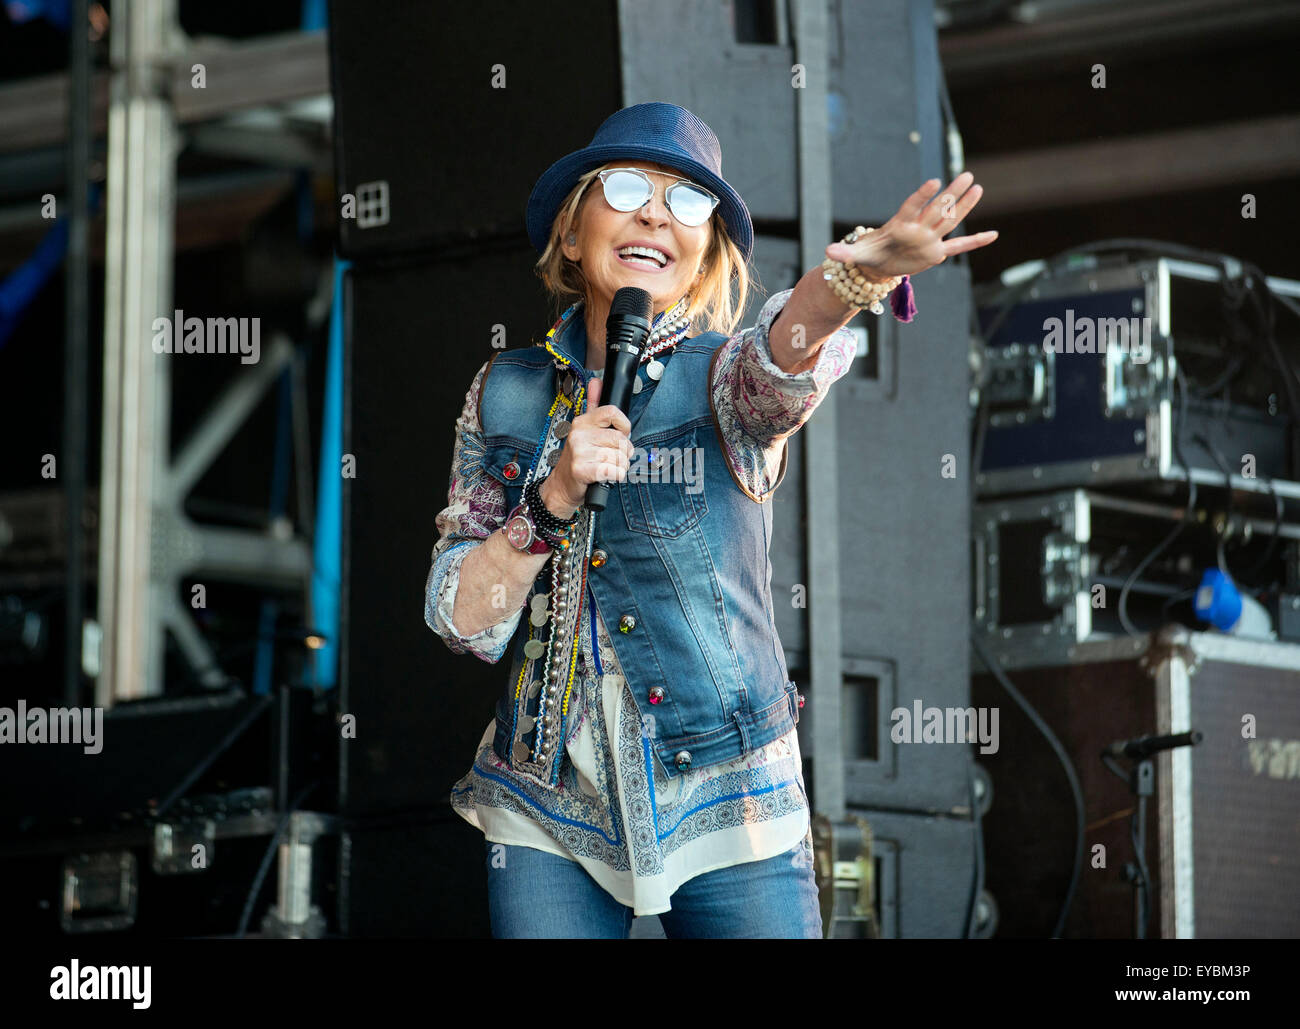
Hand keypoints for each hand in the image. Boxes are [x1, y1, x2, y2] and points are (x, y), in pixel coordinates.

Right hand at [544, 375, 634, 511]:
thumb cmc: (578, 459)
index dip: (624, 425)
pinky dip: (616, 476)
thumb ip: (593, 406)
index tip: (622, 433)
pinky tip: (607, 476)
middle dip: (624, 453)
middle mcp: (579, 434)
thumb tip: (596, 381)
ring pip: (618, 457)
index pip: (612, 412)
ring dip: (620, 467)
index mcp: (582, 422)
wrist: (562, 485)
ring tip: (608, 468)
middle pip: (620, 439)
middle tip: (614, 458)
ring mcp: (579, 452)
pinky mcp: (581, 470)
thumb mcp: (585, 430)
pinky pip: (613, 471)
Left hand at [825, 171, 997, 278]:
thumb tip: (828, 252)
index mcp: (900, 224)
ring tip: (977, 186)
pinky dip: (975, 242)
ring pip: (950, 220)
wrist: (877, 263)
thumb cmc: (867, 253)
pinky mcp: (936, 253)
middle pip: (937, 209)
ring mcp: (929, 239)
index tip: (934, 182)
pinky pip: (959, 247)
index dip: (922, 195)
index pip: (912, 206)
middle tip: (966, 174)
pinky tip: (993, 234)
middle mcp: (918, 228)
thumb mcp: (854, 255)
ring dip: (964, 206)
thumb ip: (844, 252)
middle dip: (951, 193)